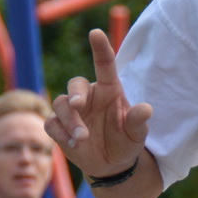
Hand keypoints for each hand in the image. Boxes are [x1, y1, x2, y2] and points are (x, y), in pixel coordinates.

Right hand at [46, 29, 153, 178]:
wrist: (111, 164)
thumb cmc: (126, 141)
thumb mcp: (137, 134)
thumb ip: (138, 121)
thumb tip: (146, 109)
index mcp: (109, 90)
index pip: (105, 64)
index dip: (100, 48)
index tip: (95, 33)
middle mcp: (88, 96)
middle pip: (75, 83)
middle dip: (74, 93)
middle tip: (77, 105)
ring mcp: (71, 111)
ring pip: (60, 105)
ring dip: (70, 121)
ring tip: (83, 138)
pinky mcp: (58, 126)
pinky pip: (51, 123)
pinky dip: (61, 133)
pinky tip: (74, 144)